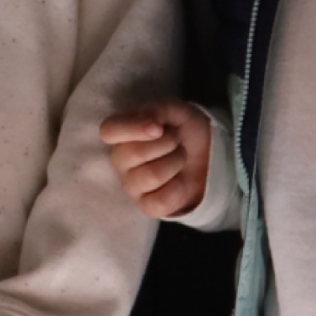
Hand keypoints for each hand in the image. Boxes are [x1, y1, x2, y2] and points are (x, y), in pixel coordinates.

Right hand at [100, 100, 211, 217]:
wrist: (207, 156)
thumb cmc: (184, 130)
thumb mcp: (177, 110)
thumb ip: (159, 109)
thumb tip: (149, 122)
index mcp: (121, 134)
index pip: (108, 131)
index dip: (132, 128)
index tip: (158, 127)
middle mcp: (120, 161)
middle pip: (133, 153)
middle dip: (166, 143)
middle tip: (176, 139)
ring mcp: (131, 185)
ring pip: (151, 176)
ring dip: (175, 162)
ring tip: (179, 157)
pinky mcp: (146, 206)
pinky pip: (160, 201)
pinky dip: (178, 188)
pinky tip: (179, 180)